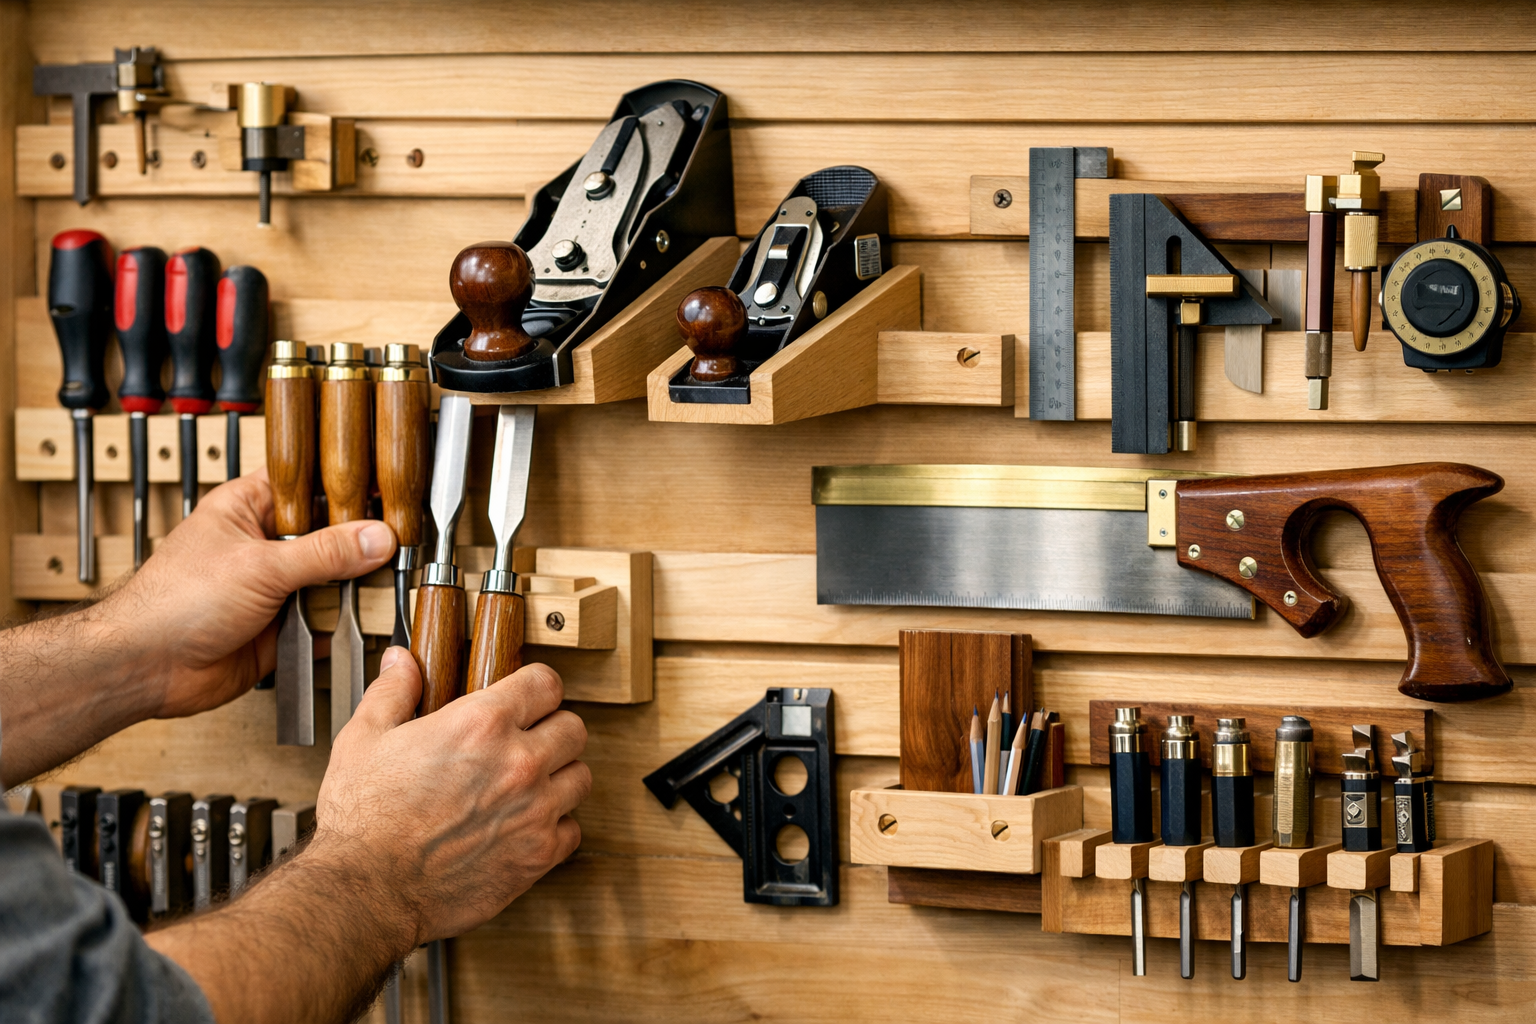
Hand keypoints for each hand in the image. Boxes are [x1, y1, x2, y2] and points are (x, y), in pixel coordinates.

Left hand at [101, 469, 396, 719]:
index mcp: (249, 508)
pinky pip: (324, 623)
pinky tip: (361, 623)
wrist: (146, 668)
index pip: (309, 484)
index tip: (389, 494)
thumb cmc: (172, 602)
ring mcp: (273, 588)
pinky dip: (342, 627)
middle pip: (330, 535)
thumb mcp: (259, 566)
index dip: (348, 486)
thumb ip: (324, 553)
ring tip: (382, 587)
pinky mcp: (281, 628)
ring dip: (353, 589)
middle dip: (361, 545)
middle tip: (397, 546)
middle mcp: (264, 545)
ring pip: (331, 580)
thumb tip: (377, 538)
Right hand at [313, 649, 588, 943]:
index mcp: (482, 725)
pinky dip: (555, 827)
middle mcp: (519, 764)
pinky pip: (572, 830)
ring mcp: (534, 811)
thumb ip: (393, 692)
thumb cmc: (362, 819)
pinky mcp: (537, 856)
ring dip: (559, 778)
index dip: (535, 689)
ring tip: (529, 785)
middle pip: (573, 728)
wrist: (365, 890)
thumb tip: (402, 662)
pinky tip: (526, 826)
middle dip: (552, 730)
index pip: (547, 684)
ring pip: (580, 777)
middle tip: (528, 742)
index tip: (526, 699)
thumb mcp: (364, 738)